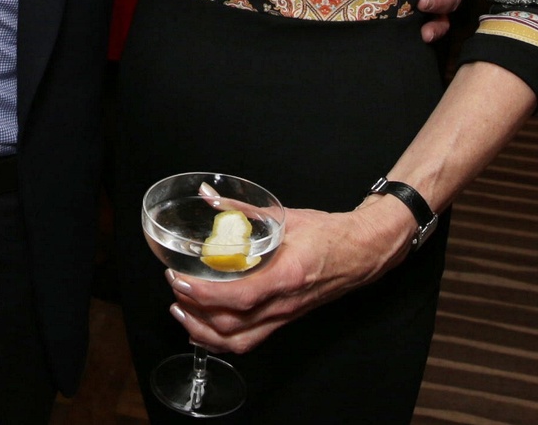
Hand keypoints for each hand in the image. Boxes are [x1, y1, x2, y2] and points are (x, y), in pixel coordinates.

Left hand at [165, 198, 414, 354]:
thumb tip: (209, 196)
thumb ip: (243, 209)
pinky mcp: (284, 320)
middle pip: (231, 326)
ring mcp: (284, 316)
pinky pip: (249, 341)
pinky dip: (220, 339)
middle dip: (195, 312)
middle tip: (175, 287)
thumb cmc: (328, 235)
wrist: (361, 253)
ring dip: (203, 332)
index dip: (204, 295)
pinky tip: (203, 327)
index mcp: (286, 276)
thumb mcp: (284, 216)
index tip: (180, 280)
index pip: (239, 297)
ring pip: (238, 342)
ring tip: (181, 311)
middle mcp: (284, 304)